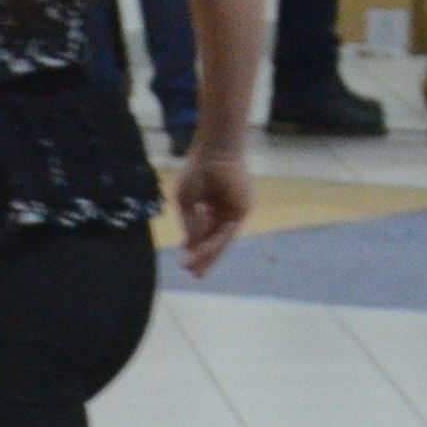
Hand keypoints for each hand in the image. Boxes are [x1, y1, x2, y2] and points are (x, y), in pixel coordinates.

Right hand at [173, 145, 250, 277]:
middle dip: (204, 258)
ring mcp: (234, 210)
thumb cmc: (197, 170)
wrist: (215, 151)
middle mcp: (224, 209)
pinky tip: (202, 255)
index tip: (184, 261)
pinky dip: (214, 245)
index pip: (204, 230)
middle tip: (194, 275)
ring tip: (195, 271)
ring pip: (220, 239)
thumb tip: (192, 246)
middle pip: (214, 239)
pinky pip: (226, 233)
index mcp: (211, 203)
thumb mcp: (186, 202)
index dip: (194, 246)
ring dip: (208, 256)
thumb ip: (191, 224)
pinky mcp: (242, 210)